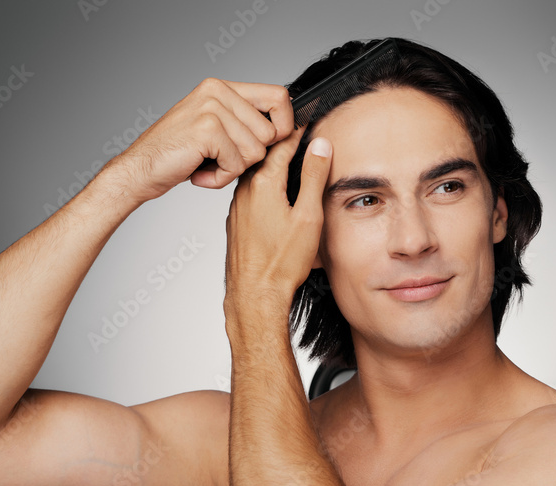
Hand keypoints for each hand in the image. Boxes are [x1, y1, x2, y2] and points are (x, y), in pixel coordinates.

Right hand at [105, 78, 293, 203]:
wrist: (139, 170)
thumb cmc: (177, 154)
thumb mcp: (216, 130)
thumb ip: (246, 122)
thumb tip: (288, 130)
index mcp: (222, 88)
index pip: (279, 97)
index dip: (284, 125)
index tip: (271, 143)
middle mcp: (217, 91)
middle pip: (270, 132)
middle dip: (251, 157)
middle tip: (221, 159)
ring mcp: (211, 108)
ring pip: (256, 151)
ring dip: (234, 169)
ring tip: (208, 164)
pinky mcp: (206, 129)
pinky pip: (237, 164)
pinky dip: (221, 178)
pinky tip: (200, 172)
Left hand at [224, 126, 332, 318]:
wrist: (254, 294)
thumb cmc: (280, 263)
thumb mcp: (308, 216)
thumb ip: (313, 177)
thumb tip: (319, 146)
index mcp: (263, 184)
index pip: (281, 144)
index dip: (297, 131)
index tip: (308, 122)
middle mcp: (245, 191)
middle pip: (265, 156)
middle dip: (283, 144)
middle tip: (300, 133)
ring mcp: (237, 207)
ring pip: (256, 175)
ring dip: (272, 165)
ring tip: (290, 160)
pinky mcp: (236, 222)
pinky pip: (251, 193)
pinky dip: (265, 186)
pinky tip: (276, 194)